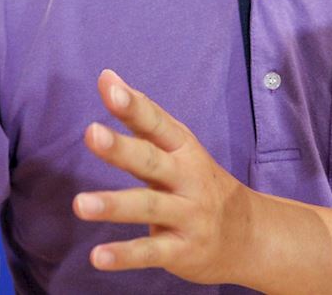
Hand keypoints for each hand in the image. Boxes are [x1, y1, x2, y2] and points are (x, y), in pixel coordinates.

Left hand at [71, 70, 257, 285]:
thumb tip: (106, 76)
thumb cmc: (200, 183)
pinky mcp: (183, 251)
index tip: (110, 88)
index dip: (134, 106)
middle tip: (91, 134)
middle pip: (151, 160)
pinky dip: (124, 255)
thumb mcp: (179, 147)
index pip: (156, 123)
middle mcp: (187, 179)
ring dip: (114, 205)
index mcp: (184, 149)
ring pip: (149, 207)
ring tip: (80, 204)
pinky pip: (151, 251)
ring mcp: (187, 215)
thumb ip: (141, 116)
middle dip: (122, 148)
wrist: (250, 236)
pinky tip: (97, 256)